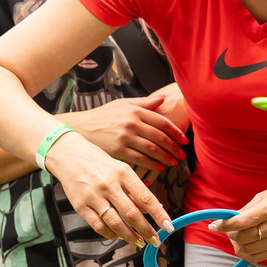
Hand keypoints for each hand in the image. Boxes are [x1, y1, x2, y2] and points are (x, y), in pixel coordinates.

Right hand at [44, 125, 172, 247]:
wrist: (67, 155)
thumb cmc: (99, 162)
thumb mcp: (120, 169)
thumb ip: (134, 190)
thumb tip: (150, 210)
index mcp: (123, 173)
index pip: (146, 197)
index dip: (159, 215)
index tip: (168, 227)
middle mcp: (109, 185)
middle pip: (132, 214)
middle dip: (146, 231)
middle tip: (155, 241)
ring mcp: (93, 196)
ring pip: (115, 224)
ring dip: (130, 237)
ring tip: (139, 242)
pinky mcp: (80, 206)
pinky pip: (99, 226)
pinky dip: (111, 234)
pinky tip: (118, 236)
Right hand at [67, 90, 188, 175]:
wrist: (82, 127)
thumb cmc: (103, 115)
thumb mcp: (123, 104)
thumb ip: (144, 102)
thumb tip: (163, 98)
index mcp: (135, 110)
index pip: (162, 122)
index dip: (176, 132)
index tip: (184, 140)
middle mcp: (132, 123)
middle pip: (160, 137)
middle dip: (174, 147)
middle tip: (182, 155)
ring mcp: (125, 137)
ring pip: (152, 149)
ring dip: (166, 157)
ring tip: (174, 163)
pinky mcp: (118, 150)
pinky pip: (140, 159)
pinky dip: (151, 164)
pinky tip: (158, 168)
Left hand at [219, 184, 266, 262]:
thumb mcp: (266, 195)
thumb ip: (247, 208)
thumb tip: (230, 218)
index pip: (241, 222)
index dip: (224, 225)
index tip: (213, 226)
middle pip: (243, 238)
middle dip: (230, 235)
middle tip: (228, 229)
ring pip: (248, 250)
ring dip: (237, 245)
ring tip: (237, 237)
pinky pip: (259, 257)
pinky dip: (247, 253)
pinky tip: (245, 245)